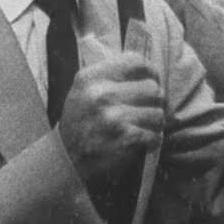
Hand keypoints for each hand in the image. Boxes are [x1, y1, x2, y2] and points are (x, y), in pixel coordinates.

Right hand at [57, 50, 163, 182]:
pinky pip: (155, 135)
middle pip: (153, 88)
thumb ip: (112, 77)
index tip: (149, 84)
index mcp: (90, 78)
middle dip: (155, 103)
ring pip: (158, 113)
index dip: (150, 73)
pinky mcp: (124, 138)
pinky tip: (141, 143)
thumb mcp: (85, 92)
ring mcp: (112, 117)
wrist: (65, 161)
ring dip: (155, 124)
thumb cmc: (82, 124)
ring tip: (141, 129)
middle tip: (145, 113)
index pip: (136, 62)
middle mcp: (100, 94)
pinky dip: (152, 142)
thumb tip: (152, 72)